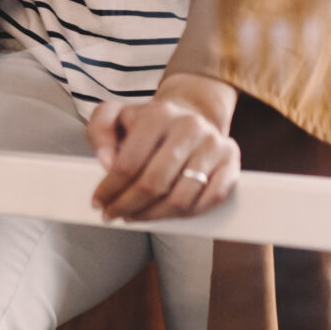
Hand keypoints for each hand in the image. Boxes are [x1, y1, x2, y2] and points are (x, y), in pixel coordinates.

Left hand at [84, 74, 240, 221]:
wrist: (191, 113)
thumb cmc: (149, 123)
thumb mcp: (116, 116)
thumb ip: (100, 130)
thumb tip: (106, 162)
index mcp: (158, 114)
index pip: (128, 163)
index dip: (110, 190)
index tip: (99, 203)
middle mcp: (189, 126)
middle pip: (154, 184)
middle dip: (128, 206)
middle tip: (115, 214)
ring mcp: (213, 144)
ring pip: (181, 198)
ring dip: (154, 216)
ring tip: (137, 216)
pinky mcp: (231, 161)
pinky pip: (210, 200)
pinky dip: (187, 214)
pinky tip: (168, 213)